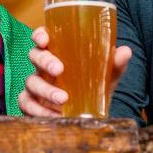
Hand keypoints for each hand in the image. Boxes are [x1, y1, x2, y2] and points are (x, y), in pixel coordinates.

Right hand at [17, 27, 131, 116]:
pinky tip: (54, 115)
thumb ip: (113, 65)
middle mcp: (43, 67)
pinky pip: (27, 104)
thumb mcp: (104, 78)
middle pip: (34, 56)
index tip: (45, 39)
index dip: (40, 35)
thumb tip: (125, 51)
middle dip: (45, 61)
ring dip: (45, 90)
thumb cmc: (91, 89)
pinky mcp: (32, 104)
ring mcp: (35, 85)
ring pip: (31, 82)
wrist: (88, 117)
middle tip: (59, 70)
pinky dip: (39, 110)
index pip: (42, 38)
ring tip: (63, 99)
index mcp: (56, 53)